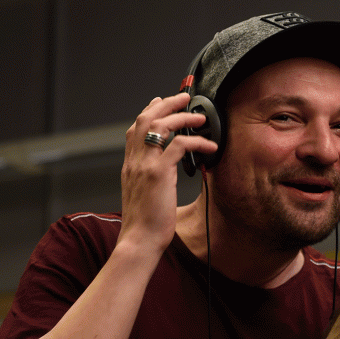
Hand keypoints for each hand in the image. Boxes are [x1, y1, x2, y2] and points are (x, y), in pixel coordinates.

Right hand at [119, 93, 216, 250]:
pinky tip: (209, 147)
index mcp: (130, 165)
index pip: (134, 128)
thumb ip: (147, 177)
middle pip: (146, 119)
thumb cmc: (144, 223)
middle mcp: (135, 160)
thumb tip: (162, 171)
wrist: (138, 240)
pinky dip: (197, 142)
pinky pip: (180, 146)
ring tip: (200, 117)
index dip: (149, 111)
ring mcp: (145, 165)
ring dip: (183, 117)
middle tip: (184, 98)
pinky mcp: (159, 173)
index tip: (161, 102)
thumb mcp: (142, 194)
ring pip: (161, 126)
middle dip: (166, 104)